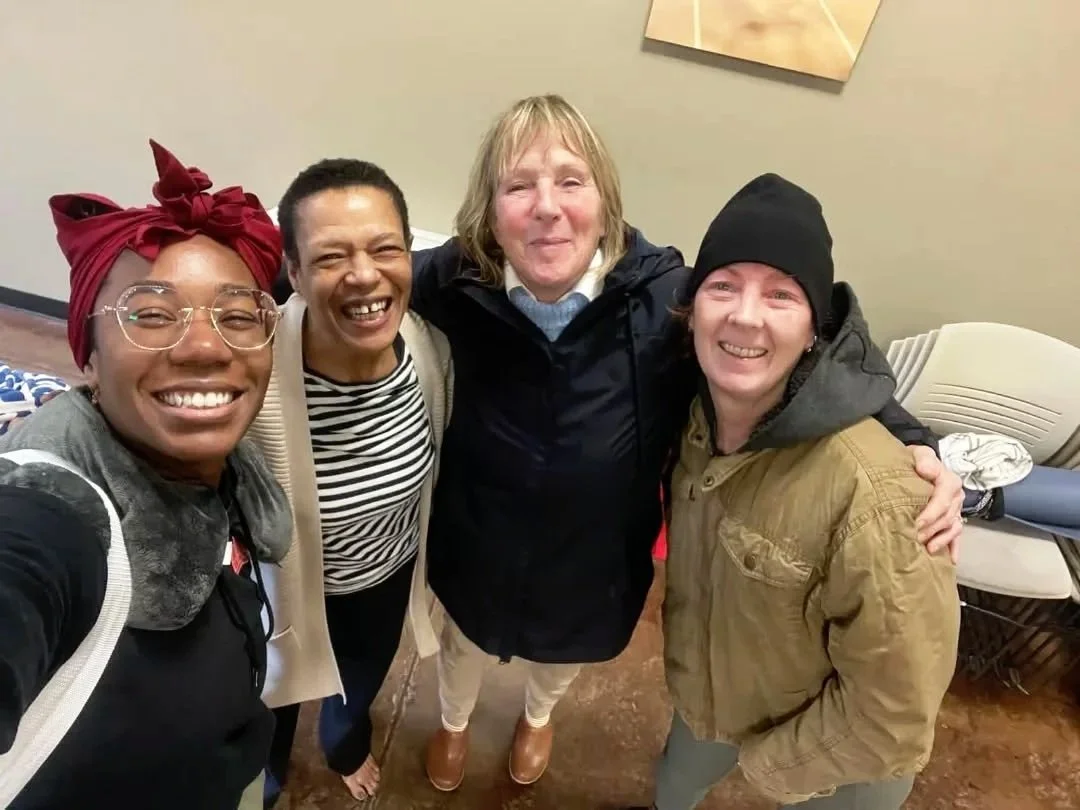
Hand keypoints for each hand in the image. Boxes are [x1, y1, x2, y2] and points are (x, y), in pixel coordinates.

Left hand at [911, 445, 963, 563]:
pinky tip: (951, 559)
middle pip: (946, 517)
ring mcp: (956, 509)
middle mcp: (956, 496)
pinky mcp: (953, 519)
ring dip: (940, 540)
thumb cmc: (915, 460)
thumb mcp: (918, 454)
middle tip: (913, 538)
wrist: (918, 464)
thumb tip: (925, 468)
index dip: (930, 513)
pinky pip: (957, 535)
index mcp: (948, 481)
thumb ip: (923, 459)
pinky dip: (954, 547)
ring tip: (926, 548)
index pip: (943, 500)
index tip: (915, 523)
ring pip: (952, 528)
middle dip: (930, 529)